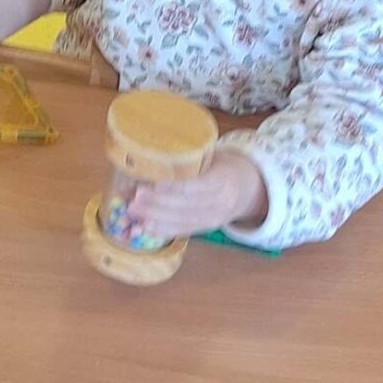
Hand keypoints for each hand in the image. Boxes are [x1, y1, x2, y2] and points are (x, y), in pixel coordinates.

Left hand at [130, 145, 265, 239]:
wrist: (251, 186)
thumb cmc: (225, 165)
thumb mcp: (213, 154)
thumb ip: (189, 156)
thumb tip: (148, 152)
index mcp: (222, 179)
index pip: (192, 186)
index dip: (167, 189)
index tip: (144, 184)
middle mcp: (220, 202)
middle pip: (183, 206)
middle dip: (154, 204)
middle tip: (131, 198)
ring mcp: (215, 218)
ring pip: (181, 221)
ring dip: (153, 218)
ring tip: (132, 211)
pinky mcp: (207, 228)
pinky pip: (184, 231)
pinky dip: (162, 230)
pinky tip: (144, 226)